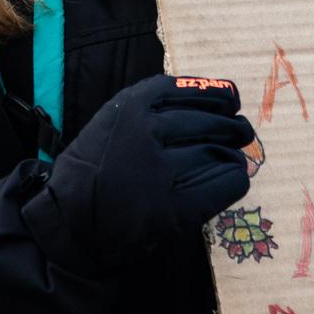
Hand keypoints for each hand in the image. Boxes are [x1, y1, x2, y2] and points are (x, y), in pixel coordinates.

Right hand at [23, 73, 253, 274]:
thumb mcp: (112, 123)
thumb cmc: (93, 170)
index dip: (217, 93)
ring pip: (217, 152)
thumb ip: (149, 111)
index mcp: (131, 105)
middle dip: (231, 126)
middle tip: (242, 131)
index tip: (232, 99)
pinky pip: (221, 185)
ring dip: (233, 154)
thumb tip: (207, 102)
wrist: (71, 222)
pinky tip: (235, 178)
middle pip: (208, 121)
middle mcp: (146, 131)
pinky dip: (234, 180)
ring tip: (236, 157)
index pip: (188, 91)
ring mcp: (159, 170)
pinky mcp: (173, 207)